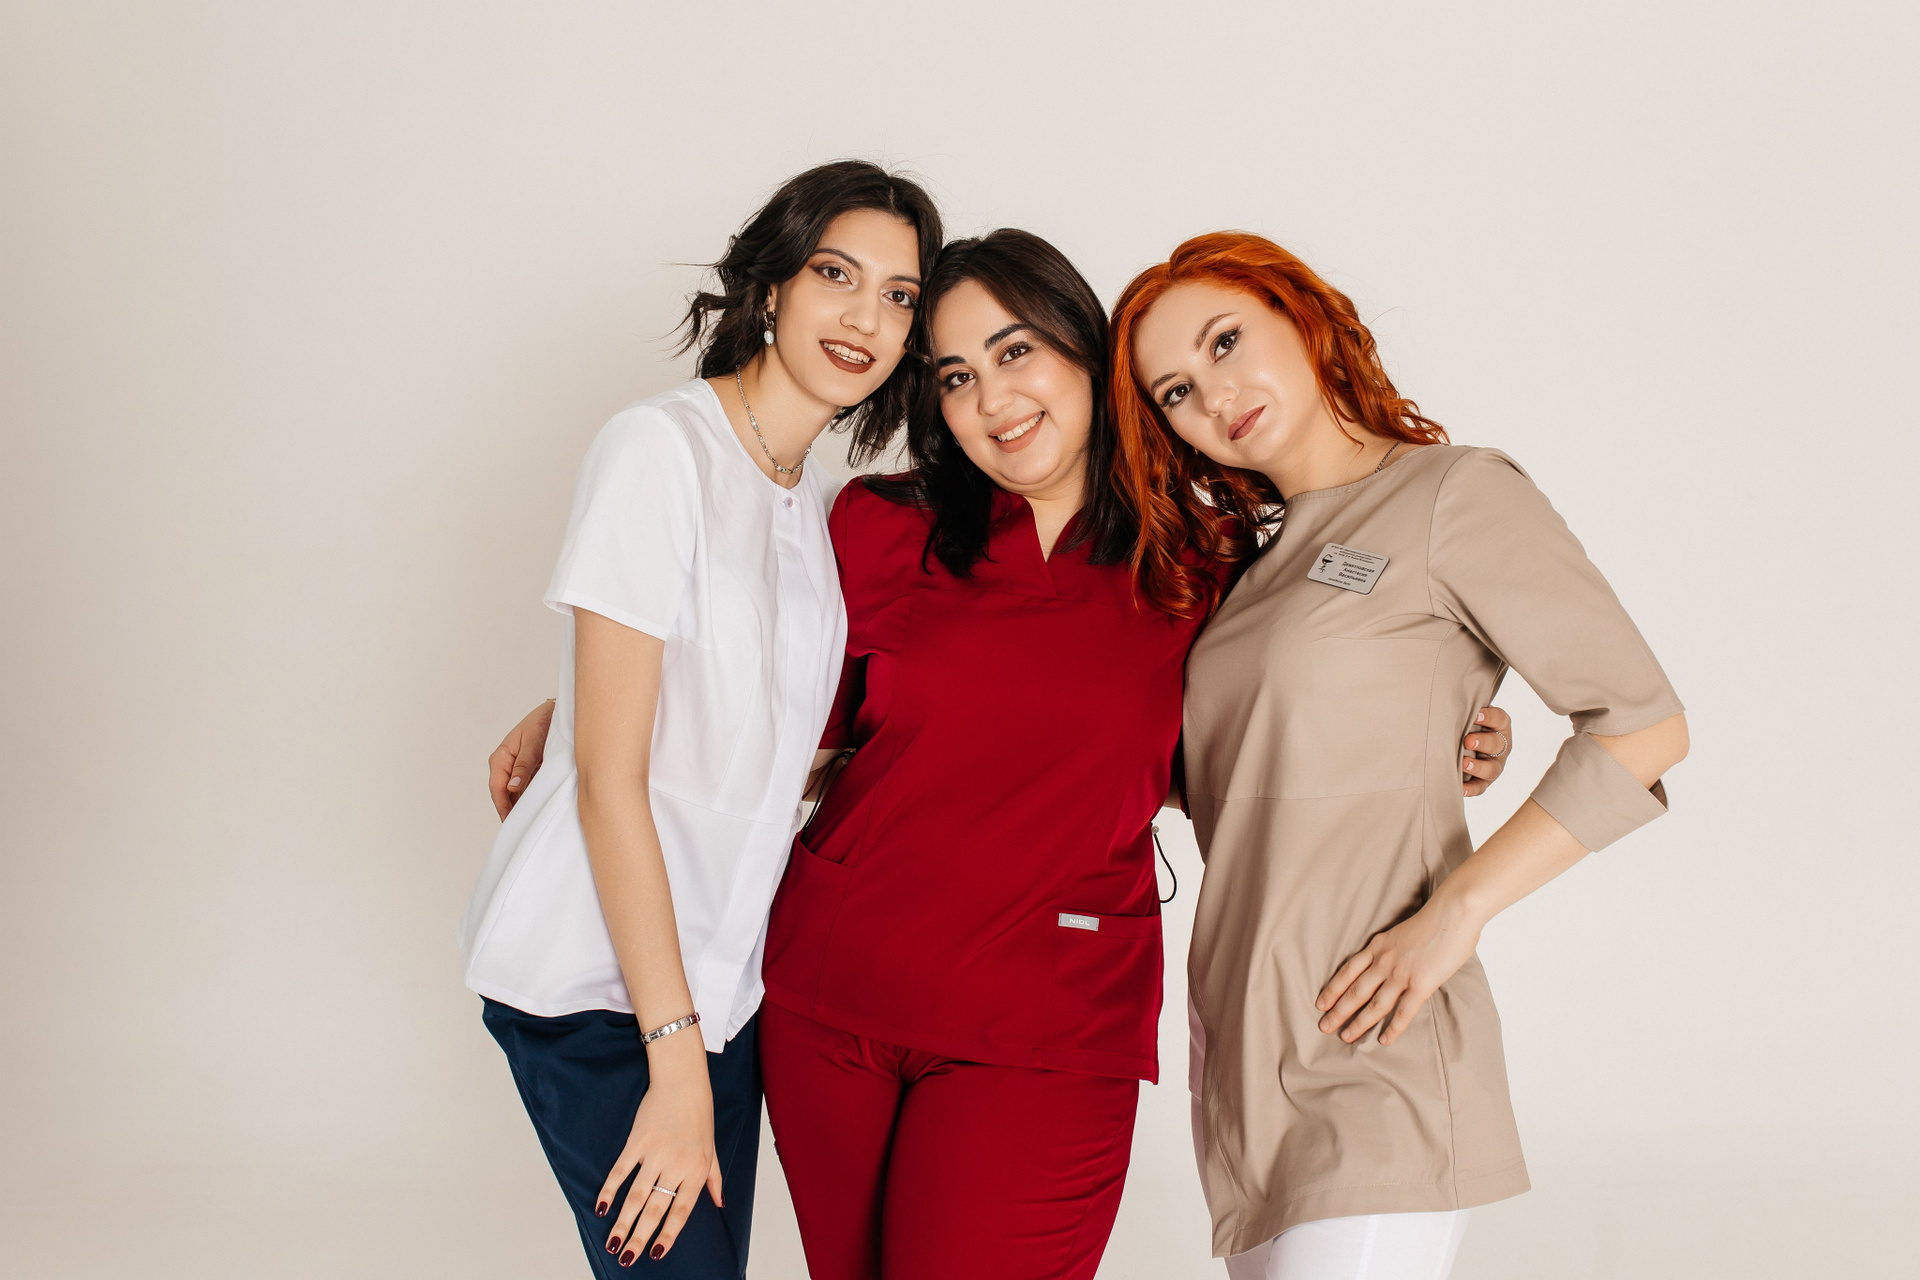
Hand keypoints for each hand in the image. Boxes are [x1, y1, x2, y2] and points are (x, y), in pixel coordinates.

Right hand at [488, 699, 555, 818]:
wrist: (555, 713)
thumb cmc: (542, 723)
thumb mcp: (533, 743)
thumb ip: (523, 765)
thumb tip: (512, 787)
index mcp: (500, 758)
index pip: (497, 788)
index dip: (502, 806)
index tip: (510, 820)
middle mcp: (505, 765)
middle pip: (503, 794)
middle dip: (510, 810)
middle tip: (520, 828)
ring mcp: (515, 769)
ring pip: (513, 793)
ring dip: (519, 806)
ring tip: (528, 822)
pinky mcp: (526, 771)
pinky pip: (524, 789)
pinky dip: (528, 798)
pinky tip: (535, 809)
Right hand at [596, 1032, 722, 1264]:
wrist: (684, 1082)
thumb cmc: (700, 1115)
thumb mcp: (712, 1149)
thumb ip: (714, 1179)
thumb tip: (720, 1203)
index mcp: (698, 1170)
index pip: (682, 1210)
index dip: (668, 1234)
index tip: (656, 1253)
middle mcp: (678, 1165)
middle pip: (656, 1208)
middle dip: (639, 1237)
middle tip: (626, 1259)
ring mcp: (656, 1153)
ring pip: (636, 1195)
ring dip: (622, 1221)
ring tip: (612, 1244)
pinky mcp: (638, 1140)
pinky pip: (621, 1170)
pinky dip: (610, 1189)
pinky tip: (601, 1208)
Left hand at [1314, 900, 1481, 1046]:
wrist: (1453, 912)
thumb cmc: (1435, 918)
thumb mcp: (1402, 932)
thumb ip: (1394, 949)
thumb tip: (1393, 963)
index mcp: (1378, 946)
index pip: (1348, 971)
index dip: (1333, 989)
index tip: (1320, 1003)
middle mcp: (1384, 961)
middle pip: (1355, 991)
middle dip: (1338, 1011)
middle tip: (1324, 1026)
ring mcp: (1401, 974)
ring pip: (1374, 1005)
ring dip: (1358, 1023)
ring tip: (1345, 1037)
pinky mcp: (1421, 984)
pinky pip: (1403, 1012)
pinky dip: (1393, 1029)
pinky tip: (1384, 1041)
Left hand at [1460, 705, 1511, 796]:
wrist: (1459, 740)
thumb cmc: (1463, 722)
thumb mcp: (1467, 712)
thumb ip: (1464, 705)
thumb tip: (1445, 690)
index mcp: (1499, 725)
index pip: (1500, 719)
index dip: (1489, 717)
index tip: (1476, 714)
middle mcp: (1501, 746)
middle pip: (1497, 744)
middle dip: (1483, 742)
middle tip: (1467, 740)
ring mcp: (1494, 765)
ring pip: (1492, 769)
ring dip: (1478, 767)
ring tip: (1463, 763)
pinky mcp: (1484, 781)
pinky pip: (1480, 788)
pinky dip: (1470, 789)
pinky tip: (1459, 788)